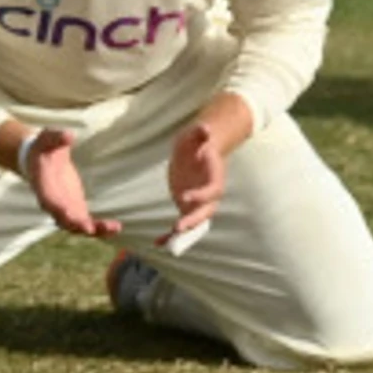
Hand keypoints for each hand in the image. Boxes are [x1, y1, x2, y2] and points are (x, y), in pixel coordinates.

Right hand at [18, 127, 113, 239]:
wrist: (40, 159)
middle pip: (65, 221)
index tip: (70, 217)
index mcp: (44, 188)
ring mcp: (65, 208)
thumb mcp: (47, 138)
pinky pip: (88, 223)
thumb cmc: (43, 147)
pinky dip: (100, 228)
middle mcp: (54, 204)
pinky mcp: (76, 208)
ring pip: (79, 226)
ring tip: (115, 228)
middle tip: (92, 229)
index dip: (60, 211)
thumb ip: (57, 137)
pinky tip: (115, 227)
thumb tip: (69, 136)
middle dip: (78, 225)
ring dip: (95, 230)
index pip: (51, 203)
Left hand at [162, 97, 247, 248]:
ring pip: (195, 223)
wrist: (196, 150)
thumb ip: (200, 134)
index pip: (212, 191)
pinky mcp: (186, 207)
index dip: (200, 196)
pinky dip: (171, 235)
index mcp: (215, 178)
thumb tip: (205, 128)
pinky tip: (158, 243)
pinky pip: (181, 224)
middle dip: (193, 221)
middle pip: (206, 212)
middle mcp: (209, 195)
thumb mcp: (195, 136)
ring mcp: (198, 203)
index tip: (184, 197)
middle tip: (178, 227)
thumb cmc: (197, 142)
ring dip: (183, 234)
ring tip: (168, 243)